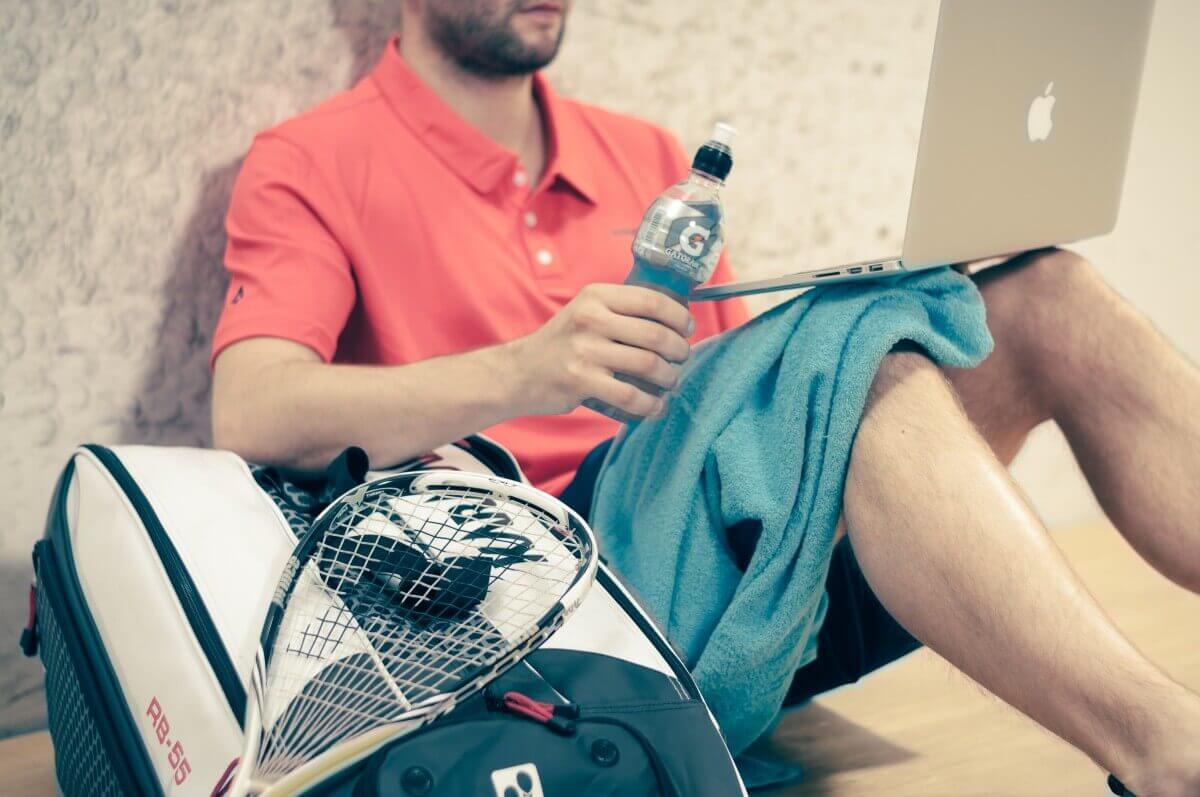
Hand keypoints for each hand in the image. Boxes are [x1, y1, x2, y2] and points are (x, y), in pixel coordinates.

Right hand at [505, 283, 694, 417]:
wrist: (520, 373)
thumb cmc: (562, 343)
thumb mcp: (585, 312)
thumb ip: (620, 310)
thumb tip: (673, 317)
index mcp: (596, 296)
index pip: (651, 301)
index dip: (678, 317)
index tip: (687, 329)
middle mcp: (590, 320)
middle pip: (655, 335)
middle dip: (679, 350)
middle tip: (682, 358)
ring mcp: (585, 351)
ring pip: (648, 365)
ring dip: (669, 377)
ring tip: (670, 381)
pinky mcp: (581, 382)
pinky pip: (631, 396)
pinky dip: (651, 404)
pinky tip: (657, 406)